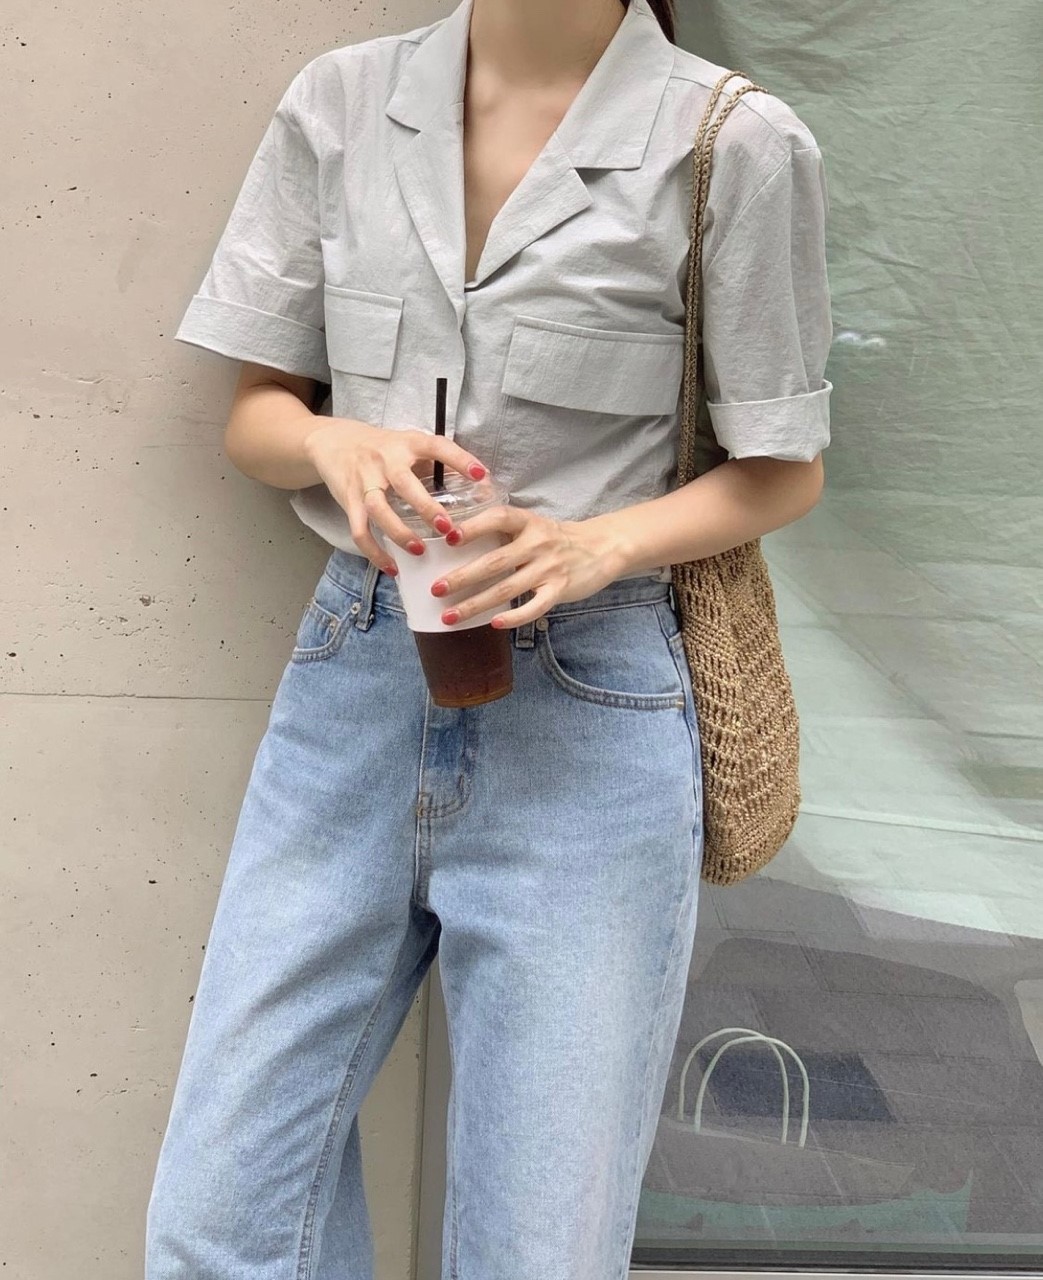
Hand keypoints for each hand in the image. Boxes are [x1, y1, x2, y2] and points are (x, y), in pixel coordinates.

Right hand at [303, 417, 488, 574]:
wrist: (333, 442)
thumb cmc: (382, 448)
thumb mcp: (409, 447)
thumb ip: (438, 465)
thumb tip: (481, 488)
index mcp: (407, 443)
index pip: (436, 447)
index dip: (459, 459)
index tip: (481, 475)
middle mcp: (385, 460)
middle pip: (403, 483)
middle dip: (426, 507)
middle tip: (448, 529)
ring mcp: (364, 480)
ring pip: (378, 509)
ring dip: (399, 532)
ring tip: (420, 551)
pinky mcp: (348, 500)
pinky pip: (359, 531)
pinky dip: (375, 553)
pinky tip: (392, 568)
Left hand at [427, 506, 625, 628]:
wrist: (601, 547)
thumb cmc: (556, 538)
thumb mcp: (532, 524)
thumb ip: (503, 528)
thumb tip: (456, 537)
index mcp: (527, 522)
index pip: (498, 518)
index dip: (473, 527)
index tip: (449, 539)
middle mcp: (537, 543)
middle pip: (494, 561)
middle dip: (462, 577)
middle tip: (436, 589)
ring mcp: (549, 568)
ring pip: (507, 589)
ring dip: (476, 604)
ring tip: (450, 616)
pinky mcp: (560, 590)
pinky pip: (534, 607)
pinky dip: (514, 617)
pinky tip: (493, 624)